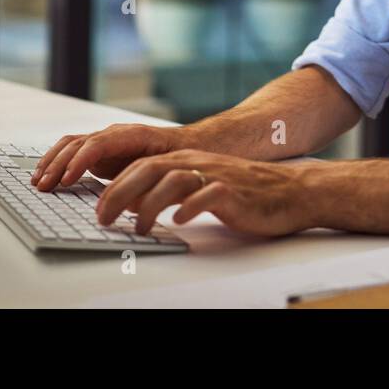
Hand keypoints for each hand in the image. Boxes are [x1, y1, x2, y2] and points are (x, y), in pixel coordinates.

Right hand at [32, 123, 189, 190]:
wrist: (192, 143)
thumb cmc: (184, 156)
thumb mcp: (169, 168)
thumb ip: (148, 178)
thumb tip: (128, 199)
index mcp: (132, 135)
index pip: (98, 144)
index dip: (80, 162)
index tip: (66, 181)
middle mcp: (115, 134)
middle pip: (79, 143)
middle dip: (58, 164)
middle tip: (43, 186)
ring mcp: (106, 140)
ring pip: (72, 145)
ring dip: (52, 162)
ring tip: (38, 181)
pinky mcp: (101, 151)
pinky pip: (74, 151)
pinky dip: (57, 161)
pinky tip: (46, 175)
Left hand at [94, 150, 313, 236]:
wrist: (291, 190)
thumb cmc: (245, 192)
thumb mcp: (200, 186)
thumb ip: (169, 191)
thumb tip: (134, 204)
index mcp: (186, 160)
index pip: (141, 167)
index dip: (115, 186)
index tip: (98, 208)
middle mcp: (197, 163)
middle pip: (149, 170)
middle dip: (120, 193)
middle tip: (103, 218)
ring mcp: (215, 175)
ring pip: (173, 180)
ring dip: (150, 205)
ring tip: (140, 228)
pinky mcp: (234, 191)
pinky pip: (208, 194)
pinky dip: (191, 206)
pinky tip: (181, 220)